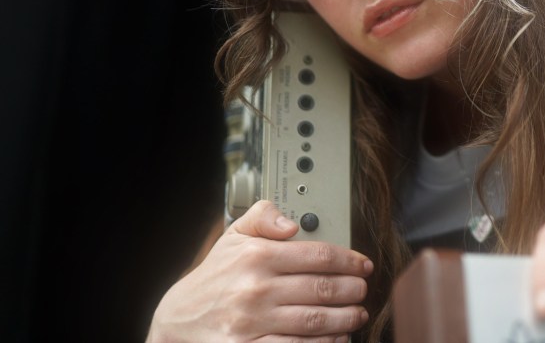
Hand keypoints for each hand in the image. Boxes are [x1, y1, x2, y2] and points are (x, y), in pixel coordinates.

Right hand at [147, 200, 372, 342]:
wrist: (178, 320)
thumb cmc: (215, 276)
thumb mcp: (234, 236)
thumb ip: (263, 216)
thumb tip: (292, 223)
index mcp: (257, 257)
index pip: (318, 255)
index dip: (349, 260)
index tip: (363, 265)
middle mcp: (256, 289)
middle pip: (322, 289)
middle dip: (352, 290)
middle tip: (363, 290)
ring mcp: (253, 322)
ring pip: (315, 320)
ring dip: (345, 318)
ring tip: (357, 314)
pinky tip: (336, 337)